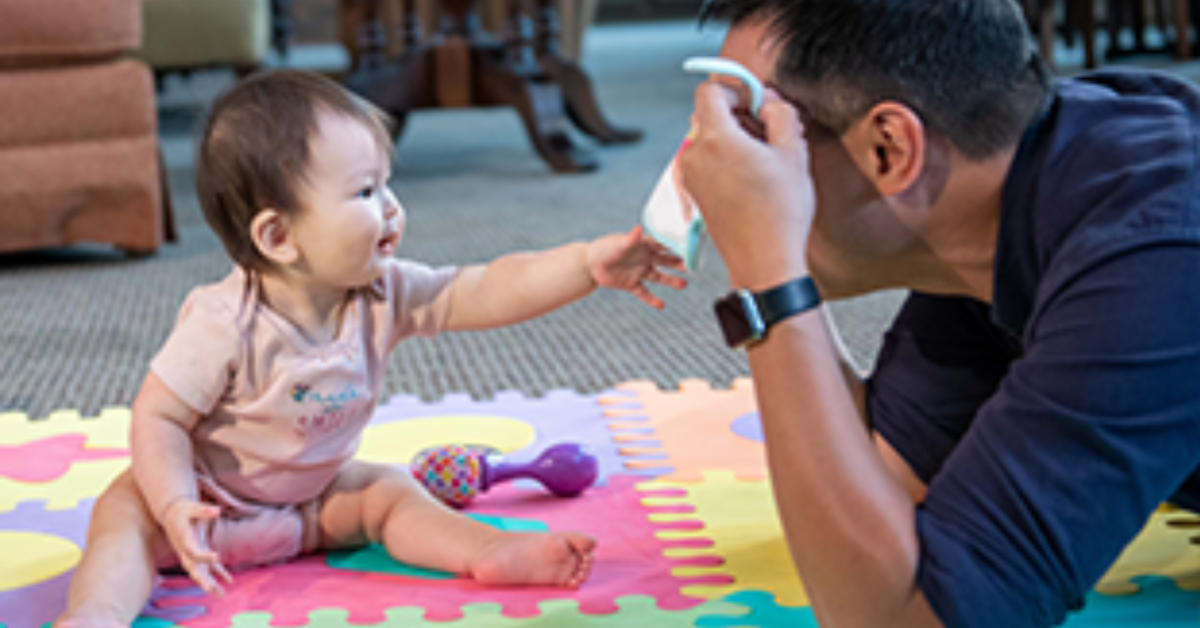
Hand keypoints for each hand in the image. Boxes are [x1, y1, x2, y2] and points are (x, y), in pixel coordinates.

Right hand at [160, 498, 231, 596]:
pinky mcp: (199, 552)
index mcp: (184, 541)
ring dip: (210, 583)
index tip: (217, 556)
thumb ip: (204, 510)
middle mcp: (186, 551)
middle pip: (193, 569)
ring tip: (221, 596)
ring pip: (201, 572)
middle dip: (202, 580)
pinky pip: (209, 566)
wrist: (172, 513)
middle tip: (210, 590)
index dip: (203, 556)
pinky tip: (229, 581)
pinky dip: (219, 572)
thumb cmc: (182, 509)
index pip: (193, 552)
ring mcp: (192, 554)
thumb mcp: (192, 507)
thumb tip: (217, 511)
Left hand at [586, 226, 687, 308]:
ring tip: (684, 285)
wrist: (589, 263)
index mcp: (642, 245)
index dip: (676, 246)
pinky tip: (661, 305)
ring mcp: (638, 271)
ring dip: (671, 281)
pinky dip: (651, 299)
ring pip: (658, 276)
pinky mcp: (631, 283)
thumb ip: (630, 239)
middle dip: (679, 263)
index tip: (691, 247)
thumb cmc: (604, 248)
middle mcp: (644, 258)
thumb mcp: (618, 243)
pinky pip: (644, 292)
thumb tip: (639, 228)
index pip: (663, 244)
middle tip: (693, 266)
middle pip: (665, 261)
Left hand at [679, 83, 814, 290]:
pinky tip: (755, 180)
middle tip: (772, 134)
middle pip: (711, 115)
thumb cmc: (780, 212)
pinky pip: (709, 163)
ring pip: (711, 140)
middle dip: (740, 116)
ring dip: (736, 141)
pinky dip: (728, 162)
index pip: (710, 91)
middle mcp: (695, 155)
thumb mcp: (794, 152)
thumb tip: (769, 100)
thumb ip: (781, 113)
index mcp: (715, 138)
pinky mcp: (696, 195)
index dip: (736, 90)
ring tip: (768, 162)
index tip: (758, 103)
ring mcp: (692, 177)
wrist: (764, 262)